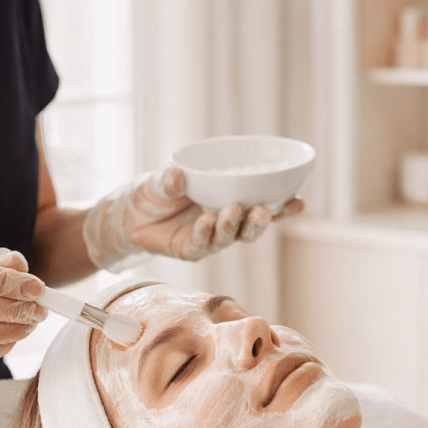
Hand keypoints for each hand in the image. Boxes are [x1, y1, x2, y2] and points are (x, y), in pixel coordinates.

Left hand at [83, 166, 304, 268]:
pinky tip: (205, 220)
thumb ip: (170, 178)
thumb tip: (178, 175)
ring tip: (232, 211)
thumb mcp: (162, 179)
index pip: (262, 205)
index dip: (282, 207)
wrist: (128, 216)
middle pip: (252, 227)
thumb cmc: (154, 193)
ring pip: (230, 238)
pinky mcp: (191, 251)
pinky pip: (202, 244)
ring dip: (233, 226)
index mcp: (230, 201)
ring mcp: (209, 238)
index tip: (299, 202)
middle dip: (262, 221)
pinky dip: (204, 232)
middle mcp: (224, 222)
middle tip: (262, 211)